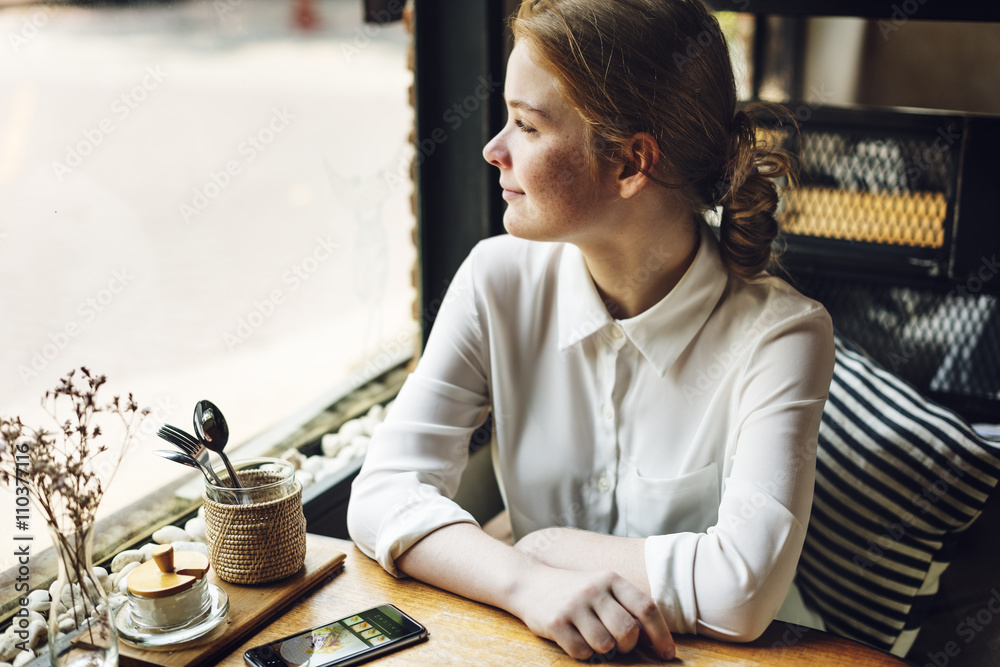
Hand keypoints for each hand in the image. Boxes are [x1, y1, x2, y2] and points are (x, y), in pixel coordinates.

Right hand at [508, 563, 674, 660]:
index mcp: (610, 579)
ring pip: (606, 645)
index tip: (667, 653)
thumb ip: (626, 605)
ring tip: (592, 638)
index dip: (661, 634)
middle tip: (619, 645)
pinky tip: (575, 639)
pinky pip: (582, 652)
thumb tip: (654, 638)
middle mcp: (593, 589)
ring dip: (603, 650)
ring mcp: (573, 605)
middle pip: (628, 631)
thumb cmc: (574, 590)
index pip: (646, 608)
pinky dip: (583, 653)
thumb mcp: (601, 586)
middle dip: (628, 646)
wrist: (529, 583)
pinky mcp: (556, 622)